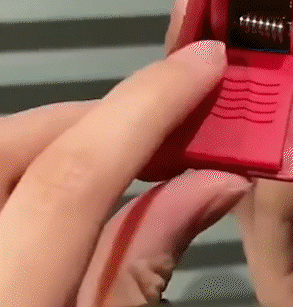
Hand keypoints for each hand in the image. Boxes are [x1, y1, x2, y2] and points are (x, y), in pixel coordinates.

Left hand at [0, 0, 250, 306]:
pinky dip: (36, 156)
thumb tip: (219, 182)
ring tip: (119, 147)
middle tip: (162, 123)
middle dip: (103, 117)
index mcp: (6, 298)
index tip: (205, 62)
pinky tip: (68, 174)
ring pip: (1, 147)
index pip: (72, 174)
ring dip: (67, 132)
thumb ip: (150, 259)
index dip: (148, 103)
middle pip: (18, 144)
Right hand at [236, 0, 292, 306]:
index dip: (277, 48)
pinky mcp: (278, 275)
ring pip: (252, 161)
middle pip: (250, 124)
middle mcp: (289, 181)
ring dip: (290, 113)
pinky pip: (270, 215)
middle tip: (282, 21)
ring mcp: (278, 228)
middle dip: (253, 70)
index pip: (281, 95)